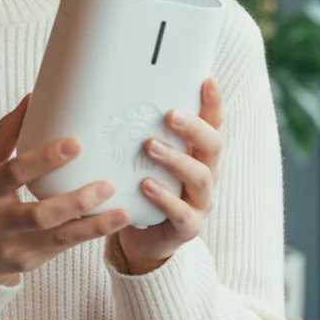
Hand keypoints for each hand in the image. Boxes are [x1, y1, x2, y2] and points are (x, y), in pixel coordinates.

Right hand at [0, 95, 129, 285]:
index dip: (44, 160)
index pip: (14, 172)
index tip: (75, 144)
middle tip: (107, 184)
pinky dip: (87, 236)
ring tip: (122, 212)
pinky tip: (112, 224)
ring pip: (57, 238)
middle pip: (38, 214)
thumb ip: (8, 133)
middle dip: (75, 200)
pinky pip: (62, 249)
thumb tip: (34, 97)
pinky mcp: (27, 262)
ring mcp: (12, 246)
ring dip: (92, 226)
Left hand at [114, 79, 223, 274]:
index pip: (212, 124)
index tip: (206, 81)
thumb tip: (106, 97)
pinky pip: (182, 213)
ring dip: (176, 159)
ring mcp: (200, 202)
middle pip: (213, 145)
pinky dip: (164, 198)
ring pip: (201, 177)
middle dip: (194, 128)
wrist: (144, 238)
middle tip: (170, 114)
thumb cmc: (143, 188)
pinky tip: (146, 185)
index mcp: (198, 154)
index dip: (213, 103)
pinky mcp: (188, 227)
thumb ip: (139, 134)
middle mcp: (205, 174)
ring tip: (150, 146)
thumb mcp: (143, 158)